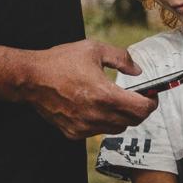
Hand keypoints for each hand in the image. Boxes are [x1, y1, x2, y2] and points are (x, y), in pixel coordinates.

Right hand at [17, 40, 155, 139]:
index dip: (151, 102)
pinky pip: (97, 131)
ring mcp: (85, 126)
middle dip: (139, 110)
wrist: (31, 78)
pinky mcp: (74, 133)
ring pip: (116, 128)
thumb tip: (137, 70)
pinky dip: (102, 122)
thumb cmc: (61, 61)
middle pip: (133, 121)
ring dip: (121, 117)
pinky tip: (93, 107)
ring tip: (113, 101)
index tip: (151, 95)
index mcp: (105, 94)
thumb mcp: (93, 49)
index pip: (142, 109)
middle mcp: (97, 115)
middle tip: (136, 97)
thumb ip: (121, 58)